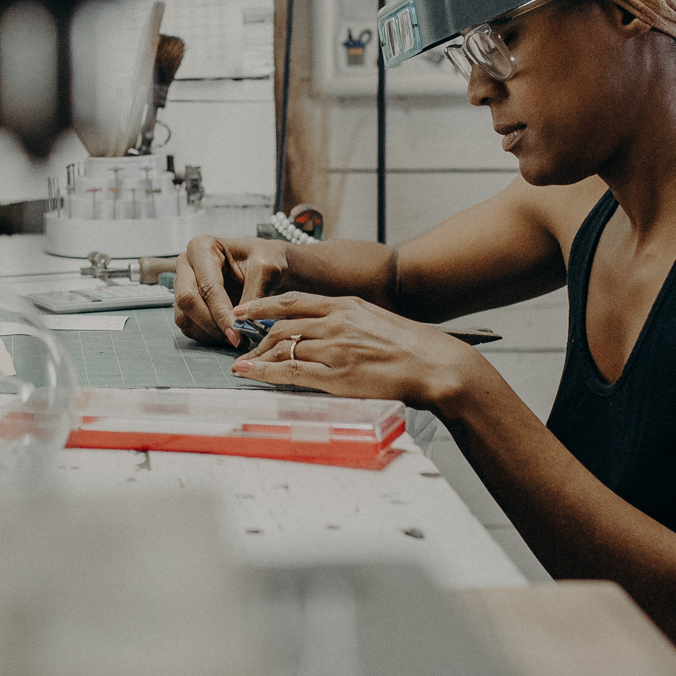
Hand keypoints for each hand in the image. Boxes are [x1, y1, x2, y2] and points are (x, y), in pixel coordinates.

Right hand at [172, 235, 294, 344]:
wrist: (266, 267)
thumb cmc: (266, 260)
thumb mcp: (267, 270)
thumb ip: (254, 294)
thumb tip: (241, 323)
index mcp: (202, 247)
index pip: (206, 286)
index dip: (221, 312)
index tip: (238, 331)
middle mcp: (186, 265)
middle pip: (186, 300)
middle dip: (212, 324)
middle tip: (236, 338)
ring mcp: (183, 285)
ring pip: (184, 317)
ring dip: (210, 332)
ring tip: (236, 336)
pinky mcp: (186, 304)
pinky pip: (189, 327)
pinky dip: (207, 336)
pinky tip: (228, 334)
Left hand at [229, 292, 486, 410]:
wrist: (435, 365)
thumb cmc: (412, 347)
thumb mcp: (377, 321)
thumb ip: (350, 322)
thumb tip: (331, 331)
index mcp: (346, 306)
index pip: (294, 301)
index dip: (264, 305)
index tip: (245, 310)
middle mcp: (336, 322)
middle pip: (282, 323)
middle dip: (256, 333)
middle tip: (241, 341)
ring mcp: (334, 348)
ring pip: (282, 345)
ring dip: (257, 354)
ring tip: (243, 363)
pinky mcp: (336, 374)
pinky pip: (289, 369)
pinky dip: (263, 370)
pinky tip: (248, 372)